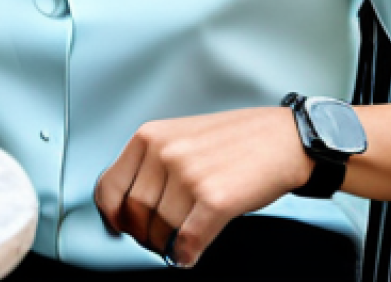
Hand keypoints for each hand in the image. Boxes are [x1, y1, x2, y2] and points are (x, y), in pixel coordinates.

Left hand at [94, 107, 313, 267]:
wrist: (281, 138)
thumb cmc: (230, 141)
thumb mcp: (178, 137)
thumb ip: (151, 163)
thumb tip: (128, 206)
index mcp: (149, 136)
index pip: (109, 184)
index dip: (112, 214)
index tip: (119, 226)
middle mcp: (163, 152)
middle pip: (134, 211)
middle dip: (143, 235)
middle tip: (156, 241)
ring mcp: (188, 174)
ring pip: (160, 228)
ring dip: (166, 246)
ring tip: (176, 246)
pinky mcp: (215, 198)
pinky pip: (187, 239)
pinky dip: (184, 254)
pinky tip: (188, 254)